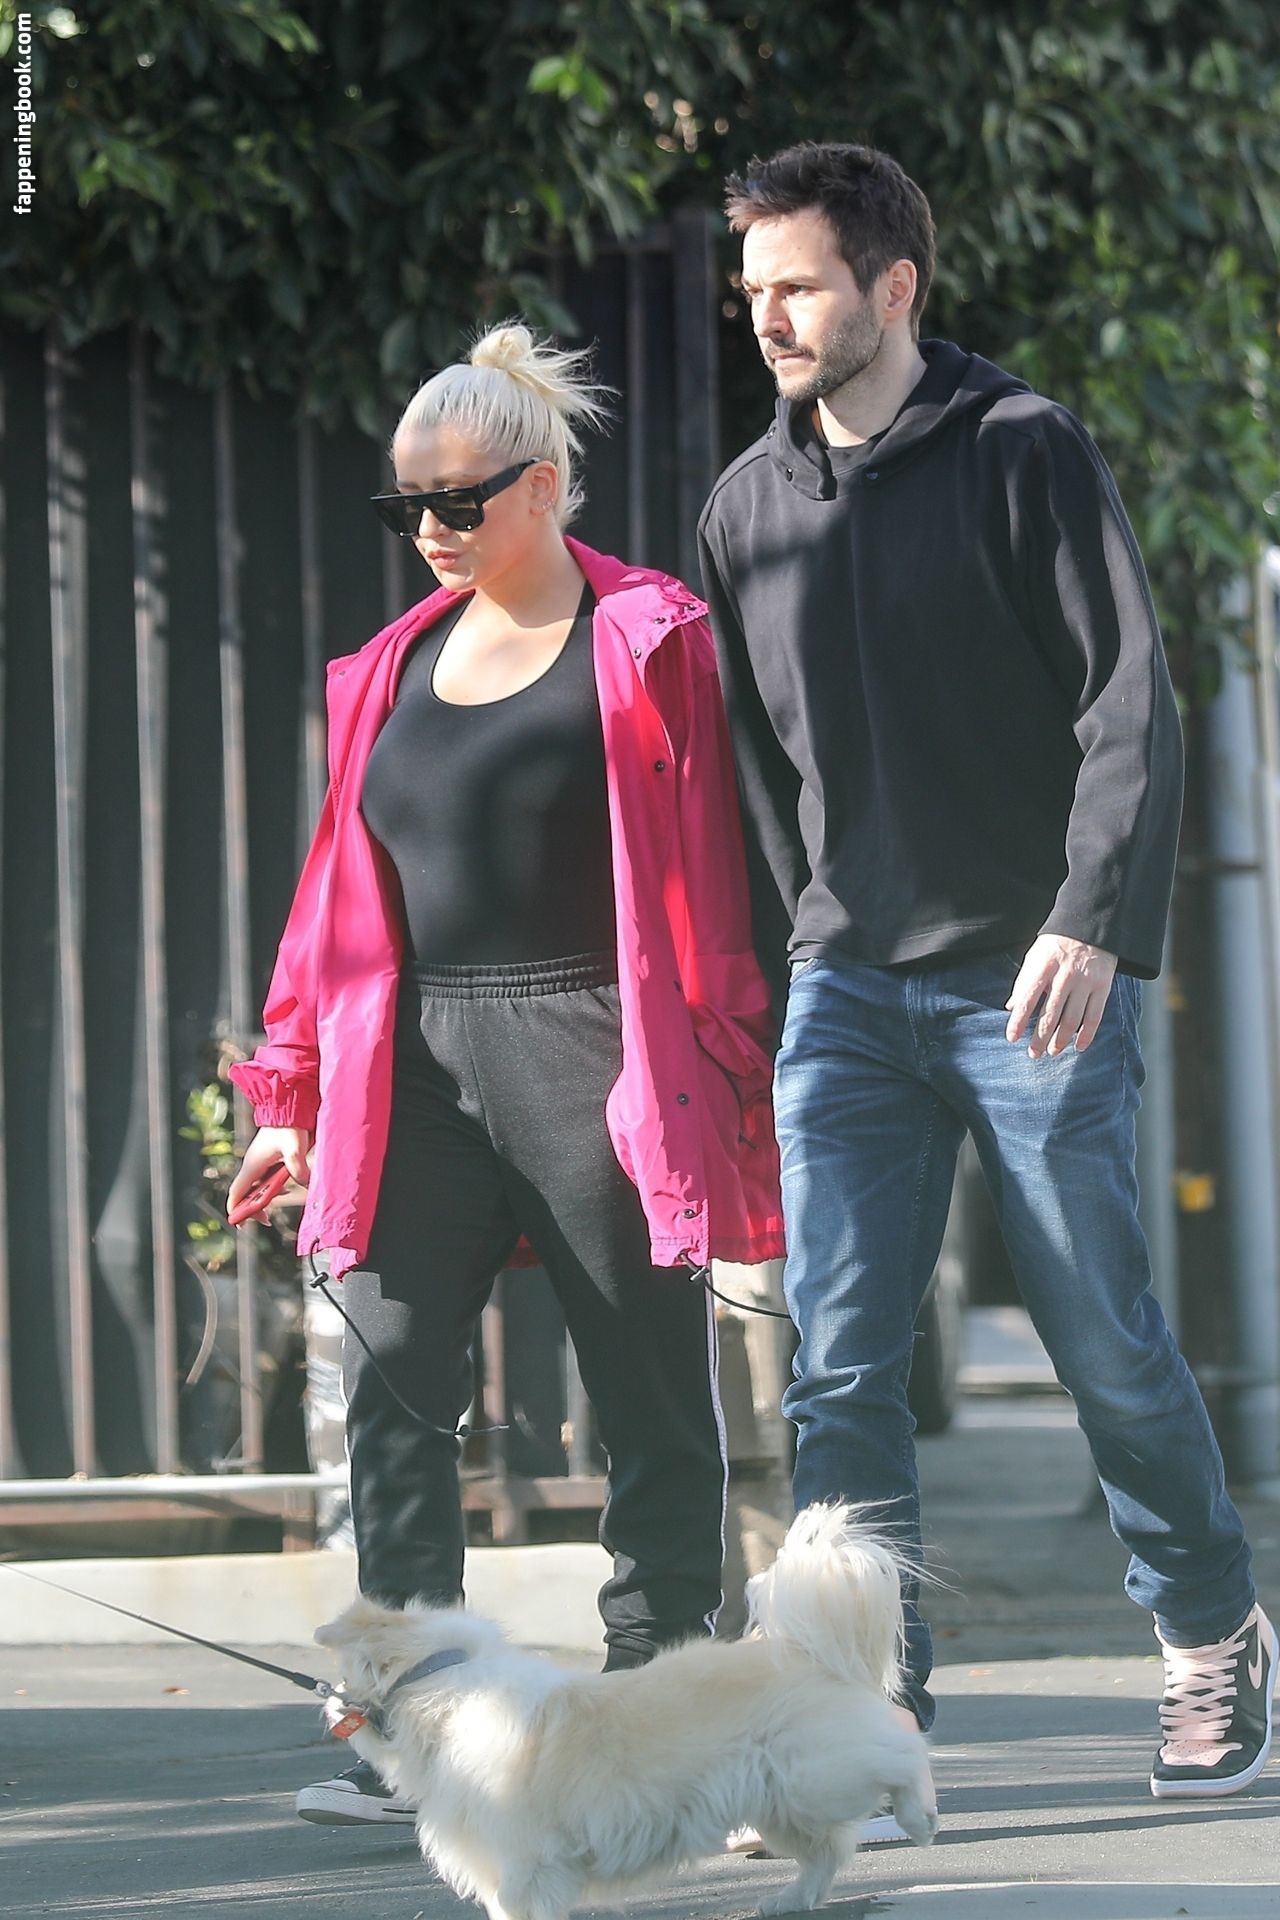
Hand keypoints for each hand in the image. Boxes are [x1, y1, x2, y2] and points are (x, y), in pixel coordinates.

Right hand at [226, 1125, 313, 1221]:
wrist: (289, 1105)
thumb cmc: (289, 1125)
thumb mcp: (294, 1148)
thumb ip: (298, 1167)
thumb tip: (305, 1185)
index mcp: (252, 1165)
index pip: (236, 1194)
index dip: (236, 1211)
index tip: (243, 1224)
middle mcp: (253, 1165)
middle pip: (245, 1194)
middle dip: (253, 1209)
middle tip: (267, 1220)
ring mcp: (260, 1161)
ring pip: (256, 1187)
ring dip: (263, 1198)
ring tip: (275, 1205)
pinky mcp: (269, 1158)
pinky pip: (265, 1179)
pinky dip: (271, 1188)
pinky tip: (284, 1189)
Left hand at [1004, 935, 1117, 1058]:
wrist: (1091, 926)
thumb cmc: (1057, 944)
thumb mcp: (1035, 956)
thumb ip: (1024, 982)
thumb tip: (1012, 1007)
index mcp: (1044, 965)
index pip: (1028, 997)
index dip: (1019, 1020)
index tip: (1012, 1038)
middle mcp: (1065, 975)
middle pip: (1051, 1014)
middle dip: (1040, 1038)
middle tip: (1033, 1054)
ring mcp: (1086, 981)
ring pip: (1072, 1019)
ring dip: (1061, 1040)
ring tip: (1052, 1052)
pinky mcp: (1103, 986)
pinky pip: (1095, 1016)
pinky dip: (1087, 1034)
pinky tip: (1079, 1046)